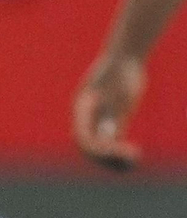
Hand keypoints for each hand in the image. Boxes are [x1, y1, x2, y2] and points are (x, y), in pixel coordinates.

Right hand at [73, 52, 145, 169]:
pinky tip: (134, 154)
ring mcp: (96, 119)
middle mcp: (86, 116)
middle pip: (88, 147)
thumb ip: (112, 112)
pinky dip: (119, 154)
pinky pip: (109, 144)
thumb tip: (107, 136)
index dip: (100, 151)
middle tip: (132, 160)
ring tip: (134, 160)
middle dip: (107, 159)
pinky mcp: (109, 121)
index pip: (82, 137)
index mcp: (82, 108)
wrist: (126, 57)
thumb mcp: (120, 91)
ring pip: (98, 148)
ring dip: (113, 160)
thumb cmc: (122, 71)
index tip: (123, 152)